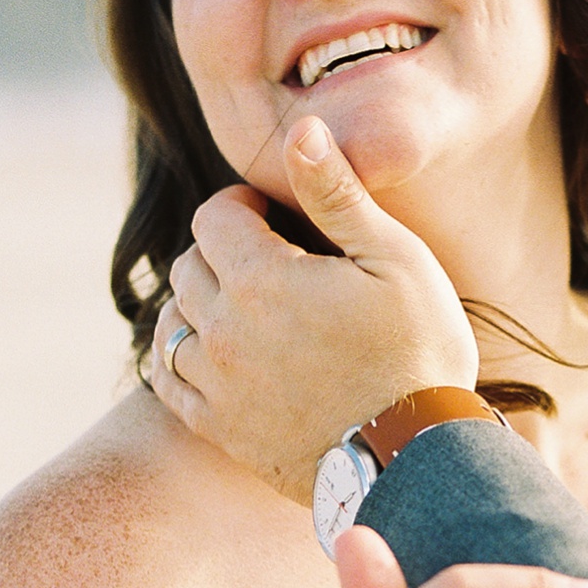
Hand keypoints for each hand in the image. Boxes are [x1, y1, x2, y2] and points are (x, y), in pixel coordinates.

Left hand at [148, 115, 479, 500]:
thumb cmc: (418, 354)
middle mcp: (223, 329)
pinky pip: (168, 379)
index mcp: (261, 278)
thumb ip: (337, 195)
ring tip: (243, 307)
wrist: (414, 459)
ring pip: (172, 321)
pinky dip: (181, 356)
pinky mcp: (218, 427)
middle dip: (222, 253)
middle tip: (270, 263)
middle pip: (188, 265)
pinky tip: (215, 353)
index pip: (214, 216)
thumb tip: (300, 128)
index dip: (243, 206)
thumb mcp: (396, 262)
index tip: (274, 218)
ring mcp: (215, 383)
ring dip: (199, 304)